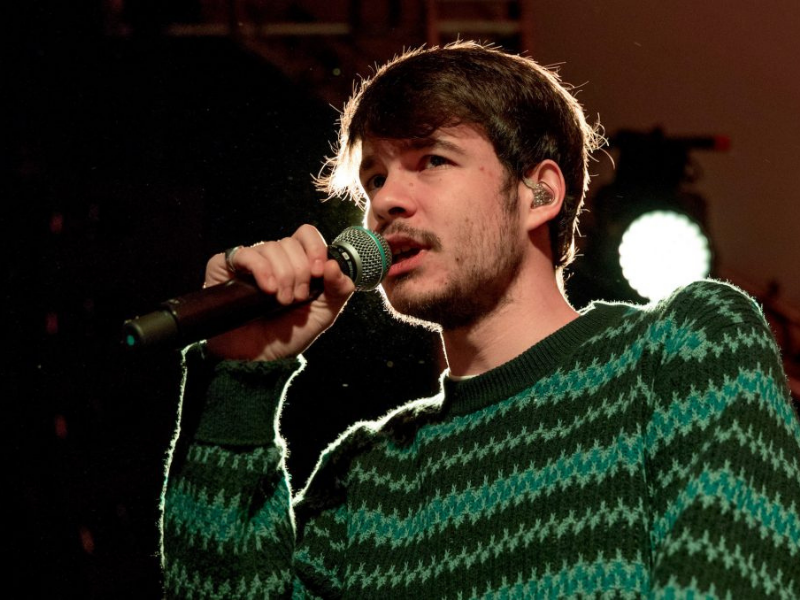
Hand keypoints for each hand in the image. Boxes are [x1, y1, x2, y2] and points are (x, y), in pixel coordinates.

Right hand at [204, 224, 354, 360]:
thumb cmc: (287, 336)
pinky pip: (244, 254)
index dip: (315, 249)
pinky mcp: (225, 268)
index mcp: (297, 263)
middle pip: (290, 243)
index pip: (306, 235)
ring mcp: (250, 262)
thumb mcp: (323, 314)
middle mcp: (274, 259)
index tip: (318, 273)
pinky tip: (266, 289)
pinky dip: (260, 269)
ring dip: (282, 275)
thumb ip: (338, 290)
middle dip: (299, 272)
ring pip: (271, 248)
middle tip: (295, 298)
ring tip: (280, 300)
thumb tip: (334, 265)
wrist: (258, 359)